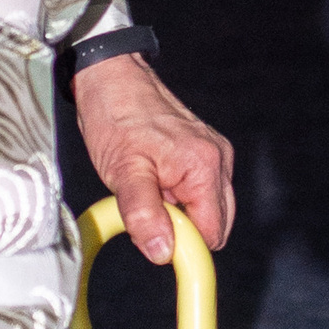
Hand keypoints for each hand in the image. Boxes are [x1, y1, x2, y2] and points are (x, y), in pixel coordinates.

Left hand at [72, 52, 234, 264]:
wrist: (110, 78)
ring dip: (177, 213)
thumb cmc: (116, 115)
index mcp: (204, 166)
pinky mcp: (204, 152)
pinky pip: (198, 192)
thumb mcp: (122, 171)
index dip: (184, 245)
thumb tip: (161, 251)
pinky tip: (153, 181)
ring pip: (207, 210)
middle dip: (182, 229)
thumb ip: (143, 214)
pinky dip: (177, 197)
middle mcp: (218, 159)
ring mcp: (214, 154)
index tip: (154, 241)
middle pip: (217, 224)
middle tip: (147, 211)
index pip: (212, 233)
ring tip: (147, 190)